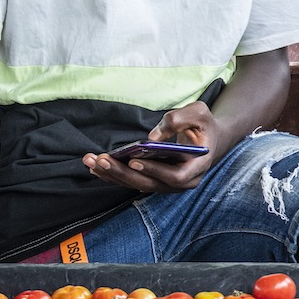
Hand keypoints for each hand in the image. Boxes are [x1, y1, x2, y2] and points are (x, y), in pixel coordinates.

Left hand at [84, 102, 219, 195]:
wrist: (207, 139)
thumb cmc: (203, 125)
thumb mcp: (199, 113)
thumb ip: (179, 118)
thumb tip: (152, 137)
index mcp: (197, 167)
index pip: (175, 176)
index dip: (154, 170)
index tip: (133, 160)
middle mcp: (182, 182)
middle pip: (149, 184)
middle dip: (123, 173)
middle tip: (101, 160)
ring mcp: (167, 184)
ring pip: (137, 185)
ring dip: (113, 175)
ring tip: (91, 161)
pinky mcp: (155, 181)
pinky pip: (133, 181)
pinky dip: (114, 175)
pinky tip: (95, 167)